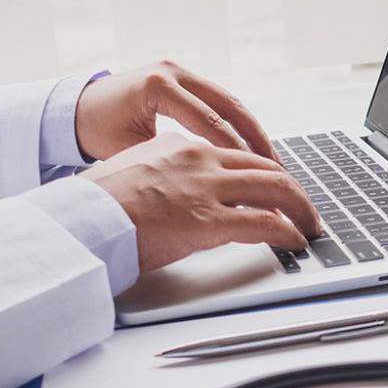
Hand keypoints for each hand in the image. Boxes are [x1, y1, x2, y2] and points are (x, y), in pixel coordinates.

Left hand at [74, 61, 278, 162]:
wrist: (78, 108)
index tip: (255, 173)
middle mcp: (172, 71)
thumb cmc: (98, 131)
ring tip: (272, 160)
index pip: (207, 119)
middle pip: (228, 104)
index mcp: (157, 85)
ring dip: (252, 130)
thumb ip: (168, 161)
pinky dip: (237, 124)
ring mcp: (179, 71)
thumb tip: (203, 183)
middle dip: (255, 137)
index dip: (234, 148)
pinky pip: (219, 102)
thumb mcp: (130, 150)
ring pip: (229, 101)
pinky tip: (252, 147)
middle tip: (275, 166)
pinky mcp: (184, 78)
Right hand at [80, 134, 319, 272]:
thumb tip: (175, 198)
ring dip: (300, 207)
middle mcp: (197, 159)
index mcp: (178, 146)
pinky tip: (296, 241)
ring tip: (310, 224)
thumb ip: (163, 179)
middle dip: (291, 187)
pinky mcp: (207, 221)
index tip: (273, 187)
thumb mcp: (133, 175)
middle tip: (305, 206)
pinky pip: (263, 223)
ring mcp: (204, 188)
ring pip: (274, 187)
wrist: (77, 222)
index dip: (261, 172)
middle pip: (263, 165)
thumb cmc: (93, 207)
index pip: (234, 154)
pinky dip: (287, 231)